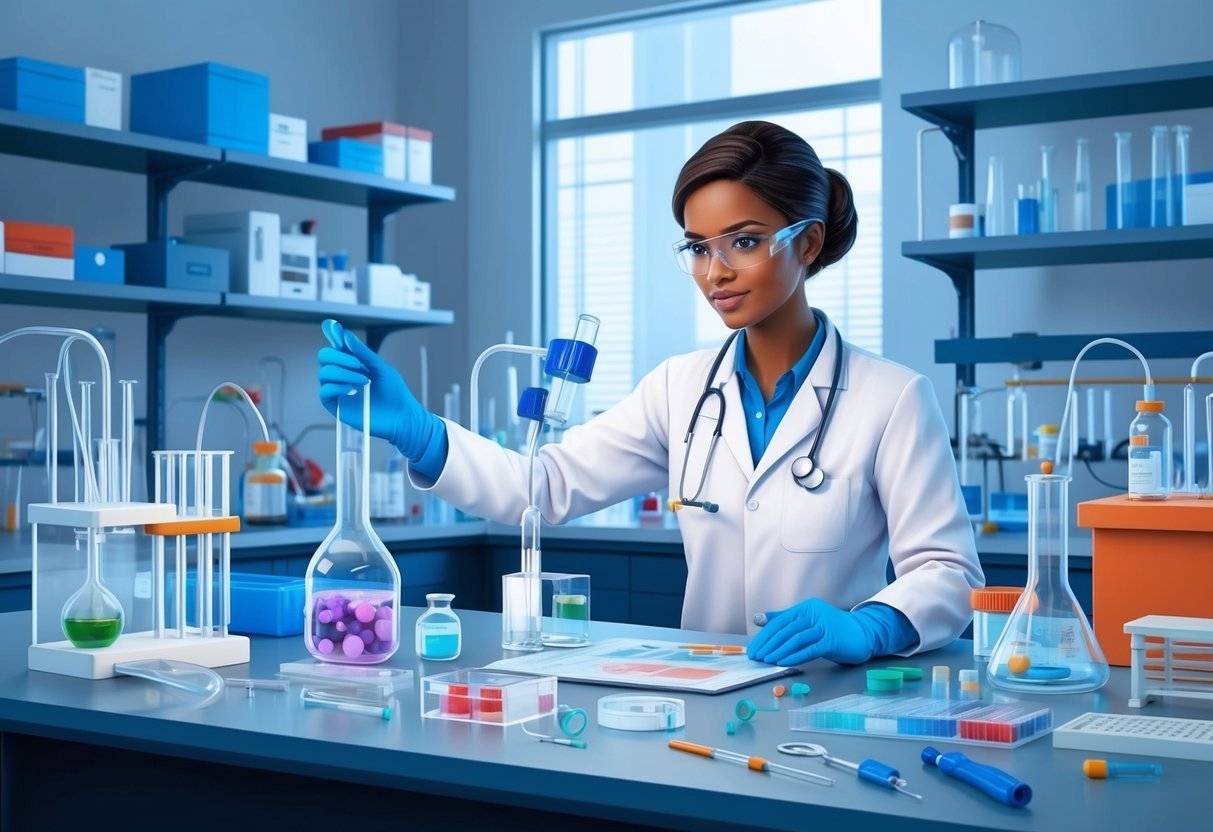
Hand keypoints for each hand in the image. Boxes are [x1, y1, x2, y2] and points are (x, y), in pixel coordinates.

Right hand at [316, 319, 437, 460]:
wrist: (400, 417)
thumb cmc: (395, 393)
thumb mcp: (381, 368)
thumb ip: (363, 353)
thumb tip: (345, 336)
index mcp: (352, 363)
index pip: (336, 346)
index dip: (332, 334)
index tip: (332, 326)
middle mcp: (342, 374)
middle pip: (324, 356)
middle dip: (339, 357)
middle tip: (359, 364)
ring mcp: (337, 389)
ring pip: (324, 373)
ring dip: (344, 373)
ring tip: (364, 381)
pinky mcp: (335, 405)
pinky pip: (325, 391)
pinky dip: (337, 387)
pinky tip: (353, 391)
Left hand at [747, 598, 877, 666]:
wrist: (864, 634)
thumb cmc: (832, 630)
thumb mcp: (808, 622)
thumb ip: (784, 620)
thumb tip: (758, 619)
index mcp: (806, 608)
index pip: (779, 622)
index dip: (764, 636)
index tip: (753, 649)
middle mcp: (814, 614)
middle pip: (786, 630)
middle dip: (768, 645)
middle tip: (756, 657)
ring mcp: (824, 626)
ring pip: (796, 639)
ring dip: (779, 651)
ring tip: (766, 661)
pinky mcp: (833, 640)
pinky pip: (810, 649)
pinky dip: (794, 656)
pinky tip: (783, 662)